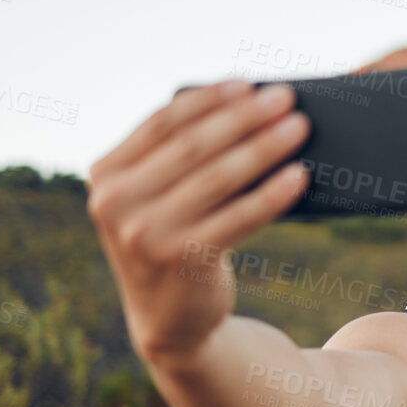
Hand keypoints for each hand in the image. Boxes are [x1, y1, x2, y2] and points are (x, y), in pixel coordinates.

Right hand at [85, 80, 310, 362]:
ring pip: (219, 177)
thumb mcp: (157, 201)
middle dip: (245, 118)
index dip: (208, 100)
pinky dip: (273, 194)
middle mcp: (116, 202)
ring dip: (265, 147)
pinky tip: (300, 176)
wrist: (171, 323)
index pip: (162, 123)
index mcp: (106, 175)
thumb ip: (174, 161)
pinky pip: (239, 217)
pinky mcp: (182, 258)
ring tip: (300, 128)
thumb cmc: (175, 244)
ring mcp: (146, 233)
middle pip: (194, 146)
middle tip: (285, 99)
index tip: (248, 83)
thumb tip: (244, 109)